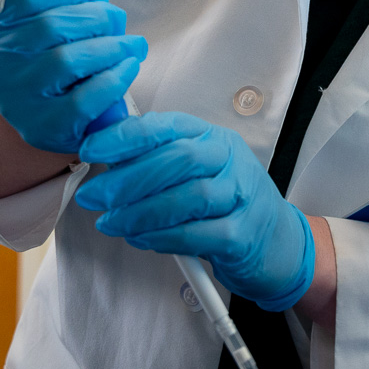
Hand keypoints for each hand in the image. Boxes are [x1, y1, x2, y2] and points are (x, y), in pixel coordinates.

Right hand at [0, 0, 145, 153]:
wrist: (27, 107)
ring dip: (111, 46)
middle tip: (116, 17)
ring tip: (131, 42)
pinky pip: (84, 101)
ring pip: (69, 61)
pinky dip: (113, 80)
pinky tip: (127, 66)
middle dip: (96, 16)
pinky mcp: (42, 127)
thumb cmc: (23, 40)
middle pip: (52, 26)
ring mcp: (15, 99)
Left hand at [74, 112, 314, 311]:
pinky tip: (140, 239)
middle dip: (128, 178)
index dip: (126, 135)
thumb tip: (104, 151)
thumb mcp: (197, 171)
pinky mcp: (242, 235)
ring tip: (111, 223)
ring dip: (141, 212)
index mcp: (213, 137)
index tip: (92, 149)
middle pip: (179, 159)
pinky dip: (163, 238)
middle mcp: (230, 160)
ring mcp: (241, 196)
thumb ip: (157, 158)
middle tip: (93, 196)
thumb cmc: (225, 203)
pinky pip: (198, 235)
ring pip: (189, 197)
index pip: (167, 126)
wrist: (277, 242)